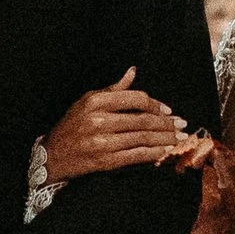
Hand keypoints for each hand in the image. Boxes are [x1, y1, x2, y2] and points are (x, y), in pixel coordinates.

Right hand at [44, 68, 186, 182]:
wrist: (52, 155)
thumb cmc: (72, 126)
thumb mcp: (87, 101)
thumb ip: (113, 89)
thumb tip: (132, 72)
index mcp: (96, 101)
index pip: (135, 98)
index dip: (155, 104)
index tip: (167, 111)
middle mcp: (99, 120)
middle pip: (143, 119)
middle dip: (167, 123)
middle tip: (182, 124)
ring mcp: (103, 142)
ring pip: (143, 137)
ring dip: (166, 138)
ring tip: (180, 138)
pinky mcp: (106, 161)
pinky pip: (137, 155)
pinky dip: (155, 153)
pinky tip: (167, 152)